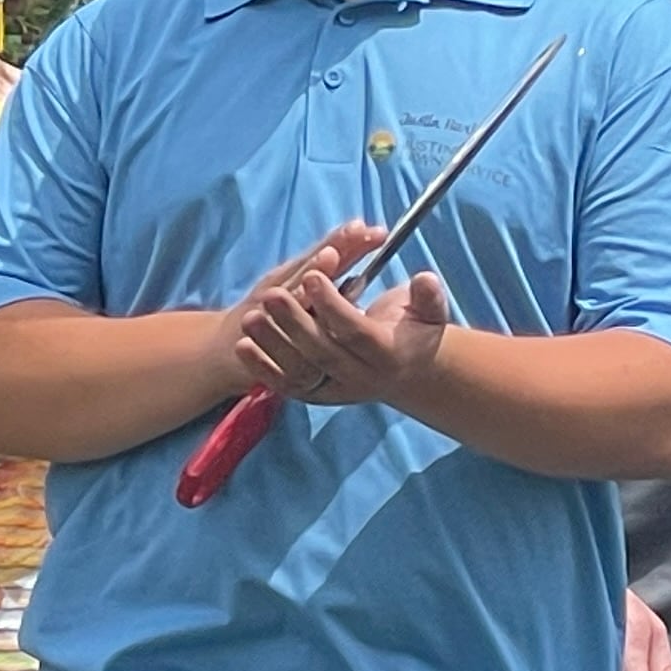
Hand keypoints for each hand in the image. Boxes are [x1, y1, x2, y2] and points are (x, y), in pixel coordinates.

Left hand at [229, 219, 446, 404]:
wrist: (408, 372)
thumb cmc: (415, 331)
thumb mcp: (429, 312)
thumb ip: (428, 296)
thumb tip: (425, 279)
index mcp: (389, 355)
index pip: (356, 331)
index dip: (332, 305)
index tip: (311, 276)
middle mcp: (361, 377)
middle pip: (323, 352)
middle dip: (295, 323)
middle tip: (272, 294)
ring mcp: (336, 390)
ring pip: (300, 371)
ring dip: (273, 345)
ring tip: (251, 317)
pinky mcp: (315, 395)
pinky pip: (285, 384)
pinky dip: (262, 368)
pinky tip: (242, 345)